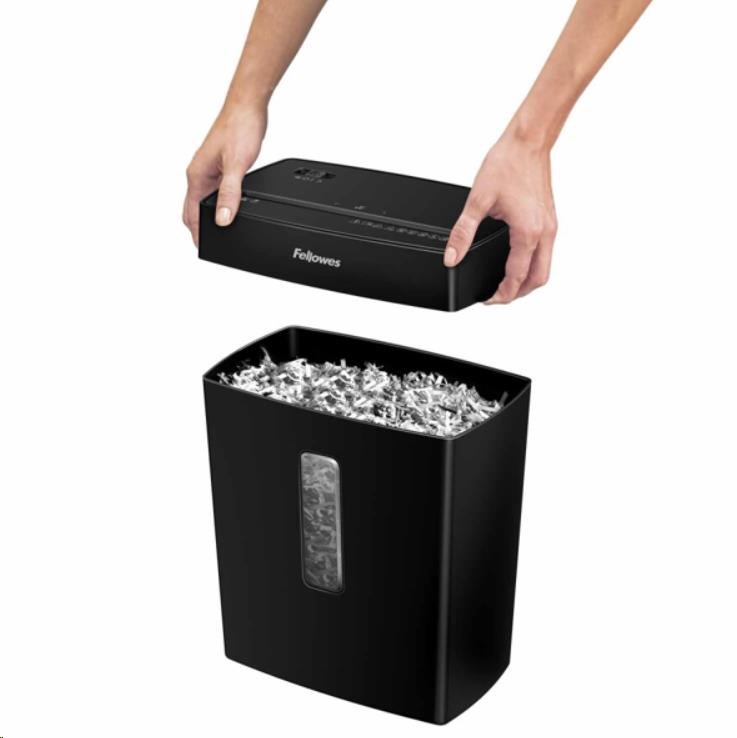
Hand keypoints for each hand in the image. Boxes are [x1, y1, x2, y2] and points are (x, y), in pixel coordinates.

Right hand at [183, 104, 266, 245]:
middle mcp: (199, 173)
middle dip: (199, 228)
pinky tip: (229, 207)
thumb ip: (230, 194)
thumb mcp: (237, 167)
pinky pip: (214, 190)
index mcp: (196, 175)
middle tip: (210, 244)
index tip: (203, 249)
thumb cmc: (239, 128)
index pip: (191, 214)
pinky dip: (219, 203)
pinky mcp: (219, 165)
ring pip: (204, 200)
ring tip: (218, 231)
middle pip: (193, 209)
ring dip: (209, 215)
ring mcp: (209, 169)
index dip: (197, 234)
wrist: (248, 106)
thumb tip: (224, 220)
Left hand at [444, 130, 557, 303]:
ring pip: (545, 268)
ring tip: (506, 284)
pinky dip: (533, 265)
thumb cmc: (508, 163)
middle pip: (538, 280)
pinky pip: (546, 253)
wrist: (528, 141)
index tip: (487, 299)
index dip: (501, 294)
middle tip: (496, 297)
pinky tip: (517, 261)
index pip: (516, 277)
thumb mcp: (477, 201)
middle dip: (517, 294)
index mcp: (528, 232)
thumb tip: (451, 256)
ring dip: (527, 281)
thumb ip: (462, 232)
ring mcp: (550, 226)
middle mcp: (545, 232)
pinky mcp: (550, 219)